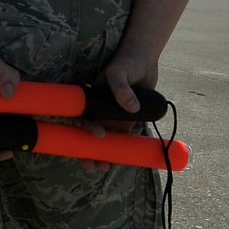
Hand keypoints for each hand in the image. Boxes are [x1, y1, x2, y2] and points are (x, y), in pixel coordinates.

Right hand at [77, 45, 159, 173]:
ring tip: (105, 168)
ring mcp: (114, 117)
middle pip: (91, 136)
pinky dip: (122, 149)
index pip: (85, 118)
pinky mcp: (128, 120)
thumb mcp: (120, 72)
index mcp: (92, 100)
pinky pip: (124, 137)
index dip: (86, 130)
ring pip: (107, 141)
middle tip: (93, 166)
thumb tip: (132, 108)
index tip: (98, 135)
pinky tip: (121, 160)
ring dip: (105, 155)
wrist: (144, 60)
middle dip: (90, 152)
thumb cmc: (126, 62)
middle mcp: (100, 111)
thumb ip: (122, 89)